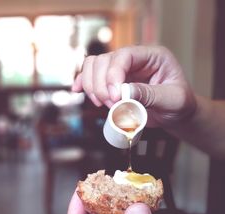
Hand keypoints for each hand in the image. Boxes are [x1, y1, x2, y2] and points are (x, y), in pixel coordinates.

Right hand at [73, 46, 196, 127]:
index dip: (114, 75)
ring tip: (105, 105)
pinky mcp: (111, 81)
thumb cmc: (179, 104)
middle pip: (104, 61)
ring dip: (92, 87)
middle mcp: (134, 59)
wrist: (175, 114)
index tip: (115, 98)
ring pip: (93, 66)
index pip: (125, 55)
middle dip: (102, 85)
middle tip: (112, 106)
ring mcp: (120, 69)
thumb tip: (124, 93)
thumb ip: (150, 94)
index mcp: (152, 56)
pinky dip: (82, 83)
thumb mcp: (172, 100)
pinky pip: (90, 76)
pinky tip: (78, 91)